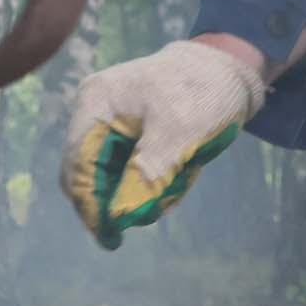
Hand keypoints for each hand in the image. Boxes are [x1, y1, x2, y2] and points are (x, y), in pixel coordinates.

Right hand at [60, 38, 267, 247]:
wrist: (226, 69)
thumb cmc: (202, 91)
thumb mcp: (180, 132)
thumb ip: (147, 173)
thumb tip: (119, 215)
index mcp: (97, 103)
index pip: (78, 164)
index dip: (89, 205)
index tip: (111, 236)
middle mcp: (94, 113)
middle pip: (88, 174)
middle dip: (119, 199)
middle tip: (154, 210)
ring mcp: (109, 124)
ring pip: (110, 177)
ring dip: (141, 191)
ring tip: (179, 182)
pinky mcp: (127, 135)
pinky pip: (128, 170)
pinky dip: (151, 181)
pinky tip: (181, 173)